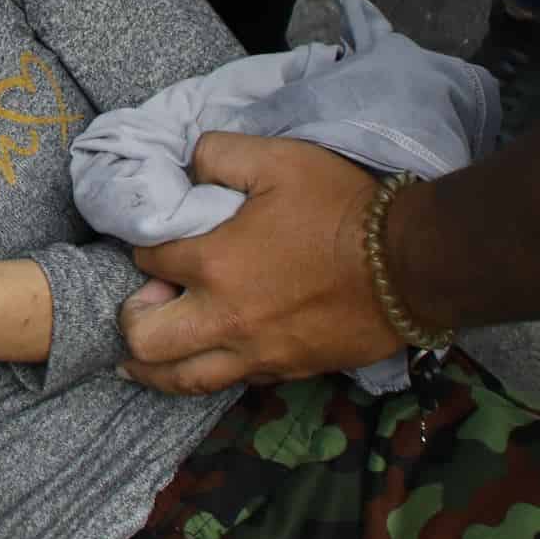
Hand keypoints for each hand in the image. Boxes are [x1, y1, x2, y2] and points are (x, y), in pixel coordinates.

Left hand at [117, 134, 399, 392]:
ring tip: (137, 360)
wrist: (409, 266)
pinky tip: (200, 362)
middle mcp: (225, 319)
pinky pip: (228, 383)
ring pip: (182, 380)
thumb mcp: (279, 158)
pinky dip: (204, 374)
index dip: (142, 249)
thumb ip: (220, 154)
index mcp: (215, 264)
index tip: (153, 243)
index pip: (148, 261)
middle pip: (146, 341)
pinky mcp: (286, 371)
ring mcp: (256, 353)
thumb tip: (189, 166)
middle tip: (142, 302)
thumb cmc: (342, 209)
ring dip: (152, 368)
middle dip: (130, 322)